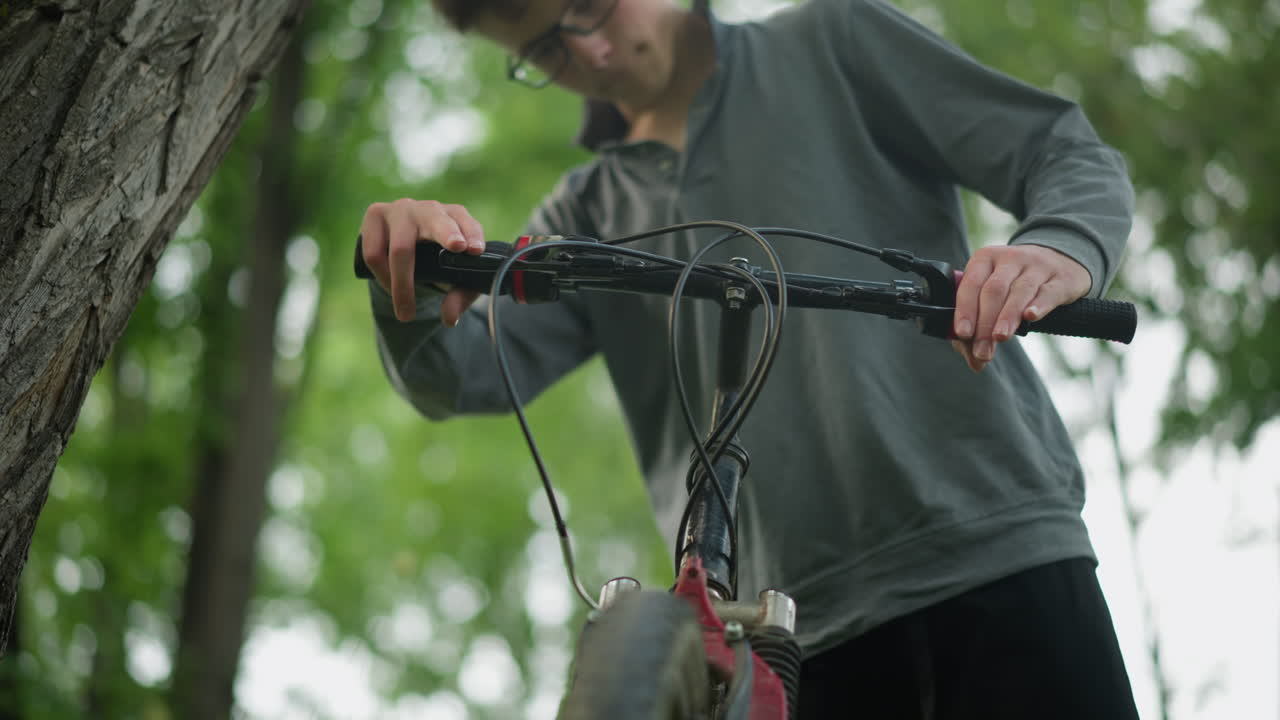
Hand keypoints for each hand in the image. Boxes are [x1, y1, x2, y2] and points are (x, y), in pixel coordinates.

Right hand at [360, 199, 485, 324]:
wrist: (407, 246)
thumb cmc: (438, 260)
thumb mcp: (454, 279)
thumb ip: (459, 297)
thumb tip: (450, 318)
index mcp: (455, 217)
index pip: (465, 221)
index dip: (471, 234)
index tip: (475, 250)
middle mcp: (429, 209)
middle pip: (436, 221)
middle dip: (447, 234)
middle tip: (457, 247)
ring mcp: (401, 209)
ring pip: (401, 246)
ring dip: (402, 283)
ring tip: (405, 311)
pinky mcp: (375, 214)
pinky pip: (374, 252)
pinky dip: (382, 276)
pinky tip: (389, 288)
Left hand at [950, 244, 1091, 371]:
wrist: (1059, 261)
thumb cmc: (1015, 283)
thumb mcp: (993, 294)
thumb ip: (977, 327)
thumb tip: (975, 361)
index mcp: (985, 259)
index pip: (971, 284)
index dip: (965, 310)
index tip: (963, 334)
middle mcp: (1010, 258)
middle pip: (994, 291)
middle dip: (985, 323)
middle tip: (982, 350)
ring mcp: (1037, 266)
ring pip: (1019, 291)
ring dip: (1008, 317)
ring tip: (1000, 338)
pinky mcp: (1062, 278)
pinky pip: (1048, 292)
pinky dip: (1039, 305)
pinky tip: (1030, 316)